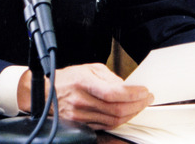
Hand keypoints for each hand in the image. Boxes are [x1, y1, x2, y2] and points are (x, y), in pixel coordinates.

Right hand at [17, 63, 153, 129]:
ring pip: (113, 120)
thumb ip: (110, 77)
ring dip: (131, 114)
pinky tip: (126, 113)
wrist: (47, 93)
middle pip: (116, 109)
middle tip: (147, 99)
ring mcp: (80, 115)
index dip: (133, 94)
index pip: (114, 92)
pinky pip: (105, 126)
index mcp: (84, 83)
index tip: (144, 91)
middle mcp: (81, 100)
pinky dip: (119, 121)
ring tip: (139, 106)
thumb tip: (127, 86)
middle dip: (137, 105)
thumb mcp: (90, 69)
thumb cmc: (69, 78)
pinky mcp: (81, 124)